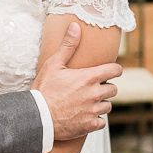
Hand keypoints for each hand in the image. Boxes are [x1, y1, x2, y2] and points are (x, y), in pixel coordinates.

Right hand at [30, 23, 120, 140]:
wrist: (37, 117)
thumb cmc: (44, 90)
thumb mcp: (54, 64)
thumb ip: (68, 46)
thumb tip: (75, 27)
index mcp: (89, 78)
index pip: (115, 70)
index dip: (115, 70)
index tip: (112, 71)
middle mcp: (95, 94)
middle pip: (113, 89)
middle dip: (106, 87)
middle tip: (94, 88)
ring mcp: (93, 110)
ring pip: (108, 106)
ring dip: (101, 103)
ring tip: (88, 102)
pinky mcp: (90, 125)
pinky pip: (102, 121)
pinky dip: (95, 119)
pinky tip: (85, 115)